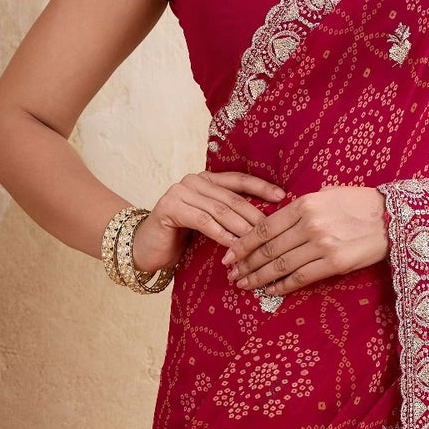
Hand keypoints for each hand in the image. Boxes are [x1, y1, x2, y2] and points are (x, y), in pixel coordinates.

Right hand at [129, 168, 287, 275]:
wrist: (145, 248)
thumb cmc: (181, 238)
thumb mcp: (210, 223)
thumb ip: (229, 215)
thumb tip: (265, 222)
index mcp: (206, 180)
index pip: (239, 180)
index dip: (261, 187)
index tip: (283, 197)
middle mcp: (194, 181)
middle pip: (232, 198)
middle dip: (255, 216)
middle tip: (274, 232)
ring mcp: (180, 191)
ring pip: (220, 210)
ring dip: (241, 228)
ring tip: (257, 243)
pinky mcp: (170, 207)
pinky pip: (203, 221)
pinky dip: (221, 234)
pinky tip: (234, 247)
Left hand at [224, 185, 388, 297]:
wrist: (392, 217)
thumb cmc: (359, 204)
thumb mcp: (326, 195)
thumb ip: (301, 208)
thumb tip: (276, 221)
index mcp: (304, 205)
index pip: (264, 228)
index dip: (243, 244)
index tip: (229, 255)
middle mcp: (309, 225)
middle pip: (267, 249)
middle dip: (245, 264)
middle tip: (231, 274)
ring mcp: (321, 246)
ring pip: (280, 266)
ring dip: (258, 278)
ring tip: (245, 284)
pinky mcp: (334, 263)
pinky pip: (301, 278)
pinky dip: (282, 286)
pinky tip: (270, 290)